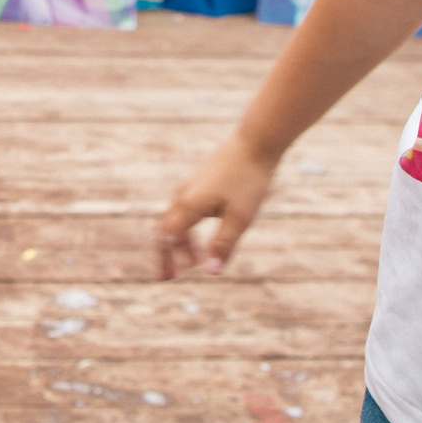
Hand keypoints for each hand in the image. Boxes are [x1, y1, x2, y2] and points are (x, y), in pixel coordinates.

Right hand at [156, 135, 279, 279]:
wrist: (255, 143)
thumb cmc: (249, 181)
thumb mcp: (240, 218)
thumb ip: (223, 245)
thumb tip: (212, 273)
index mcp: (189, 205)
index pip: (167, 238)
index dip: (166, 259)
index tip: (166, 279)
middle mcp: (183, 195)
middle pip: (166, 229)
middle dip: (167, 253)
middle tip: (169, 276)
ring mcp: (190, 186)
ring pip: (176, 219)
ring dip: (181, 242)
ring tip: (193, 260)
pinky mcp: (200, 181)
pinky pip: (185, 209)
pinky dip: (187, 227)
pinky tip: (201, 235)